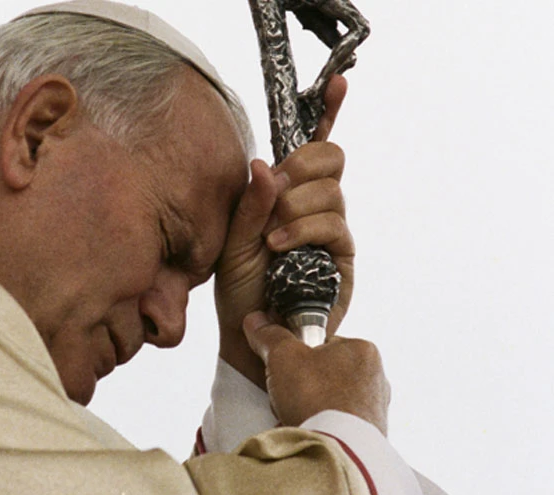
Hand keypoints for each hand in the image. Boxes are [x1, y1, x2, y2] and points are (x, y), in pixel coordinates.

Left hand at [215, 75, 353, 389]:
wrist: (251, 333)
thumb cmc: (239, 287)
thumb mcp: (231, 241)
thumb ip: (249, 204)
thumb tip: (262, 164)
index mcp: (284, 194)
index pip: (311, 148)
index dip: (328, 112)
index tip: (339, 83)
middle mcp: (312, 205)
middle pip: (330, 157)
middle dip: (300, 165)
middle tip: (275, 191)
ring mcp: (330, 229)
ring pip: (330, 190)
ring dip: (294, 207)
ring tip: (271, 238)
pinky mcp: (342, 256)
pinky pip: (333, 224)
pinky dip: (303, 229)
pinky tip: (280, 247)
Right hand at [244, 312, 389, 433]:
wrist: (335, 448)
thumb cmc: (317, 397)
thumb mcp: (283, 356)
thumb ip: (270, 336)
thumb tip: (258, 322)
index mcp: (362, 349)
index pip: (322, 343)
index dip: (297, 354)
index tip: (284, 366)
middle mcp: (376, 377)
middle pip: (326, 372)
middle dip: (305, 384)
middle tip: (287, 392)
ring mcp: (375, 408)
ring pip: (331, 399)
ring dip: (313, 406)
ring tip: (296, 414)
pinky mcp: (369, 434)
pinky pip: (338, 423)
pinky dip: (322, 425)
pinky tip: (308, 429)